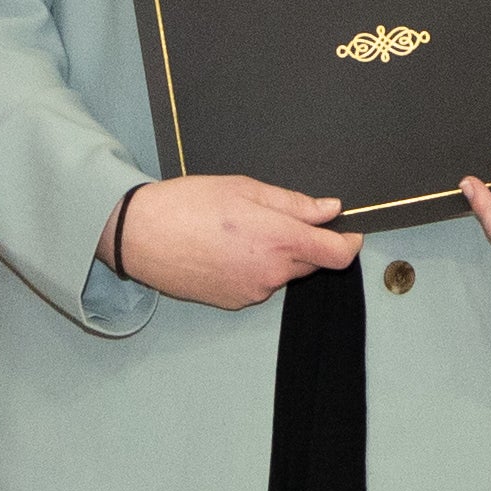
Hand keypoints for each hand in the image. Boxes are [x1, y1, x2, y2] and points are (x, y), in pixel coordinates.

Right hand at [107, 175, 356, 309]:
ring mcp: (252, 292)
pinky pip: (259, 285)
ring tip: (239, 232)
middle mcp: (271, 273)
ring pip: (283, 274)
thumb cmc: (187, 205)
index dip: (350, 243)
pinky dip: (254, 269)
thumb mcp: (244, 188)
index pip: (337, 254)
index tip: (349, 232)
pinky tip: (227, 250)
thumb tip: (330, 210)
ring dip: (277, 256)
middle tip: (274, 219)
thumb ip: (294, 203)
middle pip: (311, 263)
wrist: (140, 235)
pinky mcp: (235, 302)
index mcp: (279, 240)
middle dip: (305, 243)